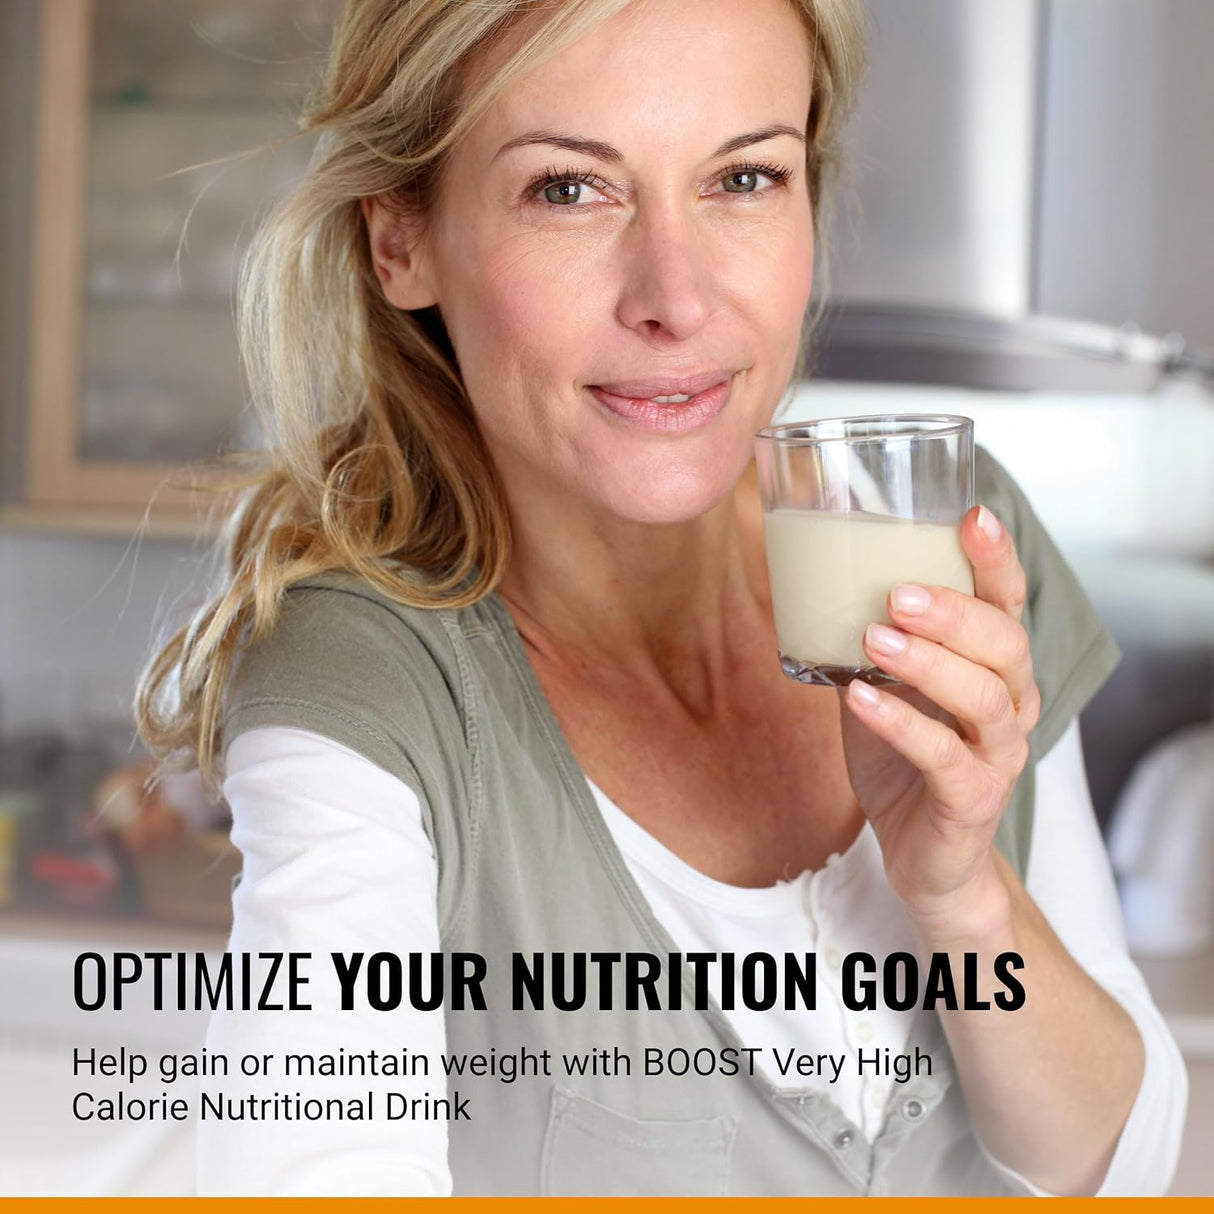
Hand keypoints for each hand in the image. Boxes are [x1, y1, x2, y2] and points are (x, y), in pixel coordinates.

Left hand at [838, 505, 1040, 933]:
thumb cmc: (905, 760)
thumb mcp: (884, 686)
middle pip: (1006, 643)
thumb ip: (865, 639)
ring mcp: (998, 754)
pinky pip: (945, 757)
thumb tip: (810, 576)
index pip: (1007, 602)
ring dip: (928, 662)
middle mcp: (1011, 703)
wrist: (925, 855)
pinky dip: (900, 723)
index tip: (970, 515)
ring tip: (875, 639)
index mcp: (995, 666)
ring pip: (984, 697)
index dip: (996, 559)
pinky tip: (860, 697)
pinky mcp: (974, 798)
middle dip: (955, 611)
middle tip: (899, 593)